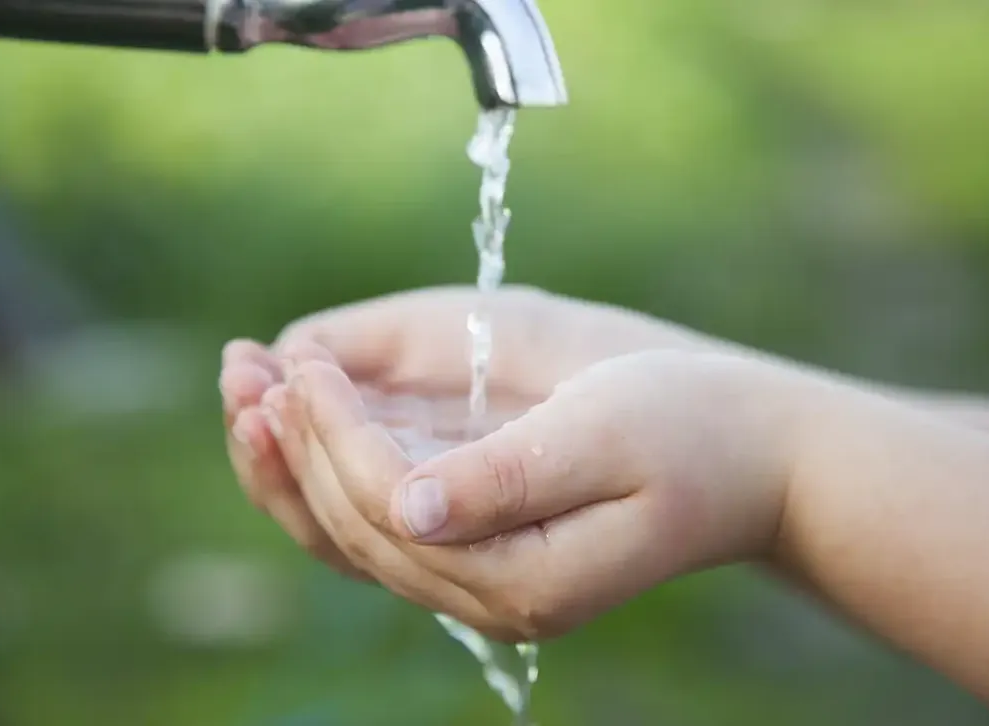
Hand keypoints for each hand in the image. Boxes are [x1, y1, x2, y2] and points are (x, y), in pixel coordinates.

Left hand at [262, 347, 803, 640]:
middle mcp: (491, 592)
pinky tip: (295, 416)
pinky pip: (377, 519)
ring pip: (350, 535)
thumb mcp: (608, 436)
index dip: (336, 439)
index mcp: (527, 579)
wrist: (747, 451)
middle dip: (291, 450)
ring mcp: (482, 572)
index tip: (301, 366)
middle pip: (353, 531)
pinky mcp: (480, 537)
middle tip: (241, 370)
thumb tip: (406, 505)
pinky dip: (325, 468)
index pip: (392, 512)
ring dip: (288, 465)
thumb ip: (508, 477)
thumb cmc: (691, 430)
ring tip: (242, 390)